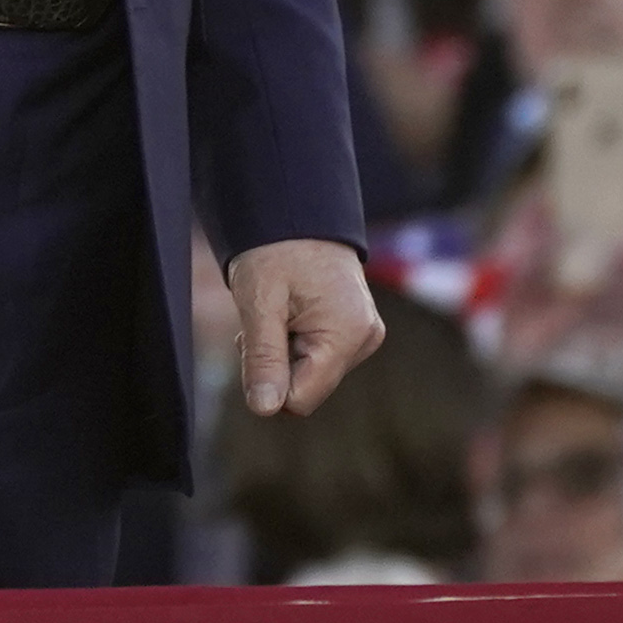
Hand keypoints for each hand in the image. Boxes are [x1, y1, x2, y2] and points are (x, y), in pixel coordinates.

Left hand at [225, 238, 382, 416]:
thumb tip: (265, 410)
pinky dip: (296, 343)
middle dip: (277, 363)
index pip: (300, 399)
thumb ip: (263, 358)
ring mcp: (364, 336)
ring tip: (279, 311)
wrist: (296, 212)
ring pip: (310, 375)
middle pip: (306, 388)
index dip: (269, 378)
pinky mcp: (357, 332)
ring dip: (284, 352)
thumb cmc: (276, 251)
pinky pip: (318, 358)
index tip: (257, 338)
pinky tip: (291, 313)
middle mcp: (365, 339)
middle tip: (266, 320)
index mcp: (348, 334)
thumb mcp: (260, 303)